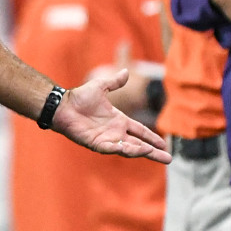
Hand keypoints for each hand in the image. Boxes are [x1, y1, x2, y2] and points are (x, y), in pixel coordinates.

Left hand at [51, 69, 170, 162]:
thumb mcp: (100, 87)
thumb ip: (114, 82)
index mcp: (119, 120)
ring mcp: (106, 139)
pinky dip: (122, 150)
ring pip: (128, 148)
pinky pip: (112, 148)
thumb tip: (126, 71)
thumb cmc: (79, 97)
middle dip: (153, 151)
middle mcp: (115, 132)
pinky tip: (134, 151)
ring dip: (141, 151)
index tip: (164, 145)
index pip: (140, 130)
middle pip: (139, 144)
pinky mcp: (96, 143)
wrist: (63, 105)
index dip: (152, 137)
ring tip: (153, 152)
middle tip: (168, 159)